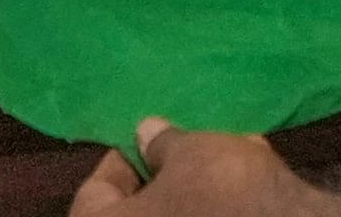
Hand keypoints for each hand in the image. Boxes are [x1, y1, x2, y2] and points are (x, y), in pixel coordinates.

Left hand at [71, 120, 340, 214]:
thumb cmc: (225, 191)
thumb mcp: (192, 152)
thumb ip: (162, 143)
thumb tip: (145, 132)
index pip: (95, 192)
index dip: (122, 158)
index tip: (145, 138)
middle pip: (140, 210)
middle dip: (161, 178)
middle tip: (182, 147)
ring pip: (176, 216)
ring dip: (193, 193)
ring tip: (221, 156)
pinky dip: (217, 207)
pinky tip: (245, 179)